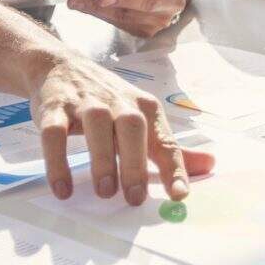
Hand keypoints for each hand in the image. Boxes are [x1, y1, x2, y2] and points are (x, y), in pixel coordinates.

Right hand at [27, 53, 216, 204]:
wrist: (61, 67)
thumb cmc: (108, 102)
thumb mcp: (142, 119)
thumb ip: (169, 147)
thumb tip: (210, 164)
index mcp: (144, 108)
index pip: (164, 139)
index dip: (174, 167)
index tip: (180, 195)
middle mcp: (118, 102)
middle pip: (132, 128)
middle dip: (135, 163)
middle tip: (135, 198)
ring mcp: (86, 103)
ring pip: (97, 126)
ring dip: (102, 160)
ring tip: (105, 192)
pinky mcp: (55, 108)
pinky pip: (55, 134)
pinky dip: (58, 162)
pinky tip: (63, 189)